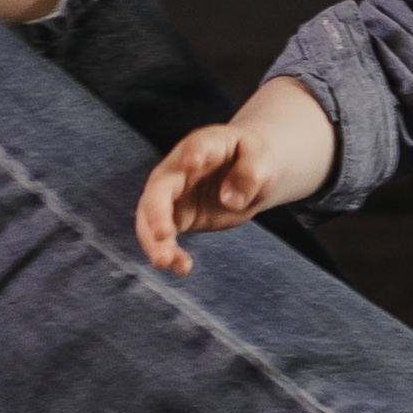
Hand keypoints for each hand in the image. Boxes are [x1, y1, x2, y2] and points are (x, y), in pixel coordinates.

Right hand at [135, 77, 334, 271]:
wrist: (246, 173)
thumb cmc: (253, 161)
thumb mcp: (261, 163)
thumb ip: (250, 174)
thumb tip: (230, 199)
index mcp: (206, 144)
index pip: (198, 146)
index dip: (194, 153)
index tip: (193, 161)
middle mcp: (180, 167)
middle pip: (160, 187)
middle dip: (157, 211)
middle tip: (164, 234)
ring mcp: (174, 192)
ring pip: (151, 216)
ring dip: (153, 240)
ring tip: (164, 262)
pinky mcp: (176, 216)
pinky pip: (164, 236)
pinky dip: (169, 252)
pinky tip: (181, 268)